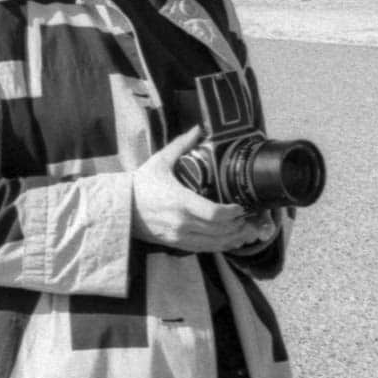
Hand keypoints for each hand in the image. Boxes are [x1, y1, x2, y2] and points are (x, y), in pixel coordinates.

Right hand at [133, 128, 269, 252]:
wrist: (121, 209)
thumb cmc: (141, 184)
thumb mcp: (160, 160)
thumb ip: (181, 144)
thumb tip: (199, 128)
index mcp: (180, 202)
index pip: (214, 214)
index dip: (233, 214)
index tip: (242, 206)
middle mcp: (182, 223)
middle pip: (220, 231)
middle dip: (242, 227)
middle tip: (256, 219)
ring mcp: (179, 237)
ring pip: (215, 244)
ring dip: (236, 239)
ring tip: (251, 231)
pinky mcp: (177, 245)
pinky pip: (205, 249)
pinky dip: (222, 246)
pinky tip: (233, 240)